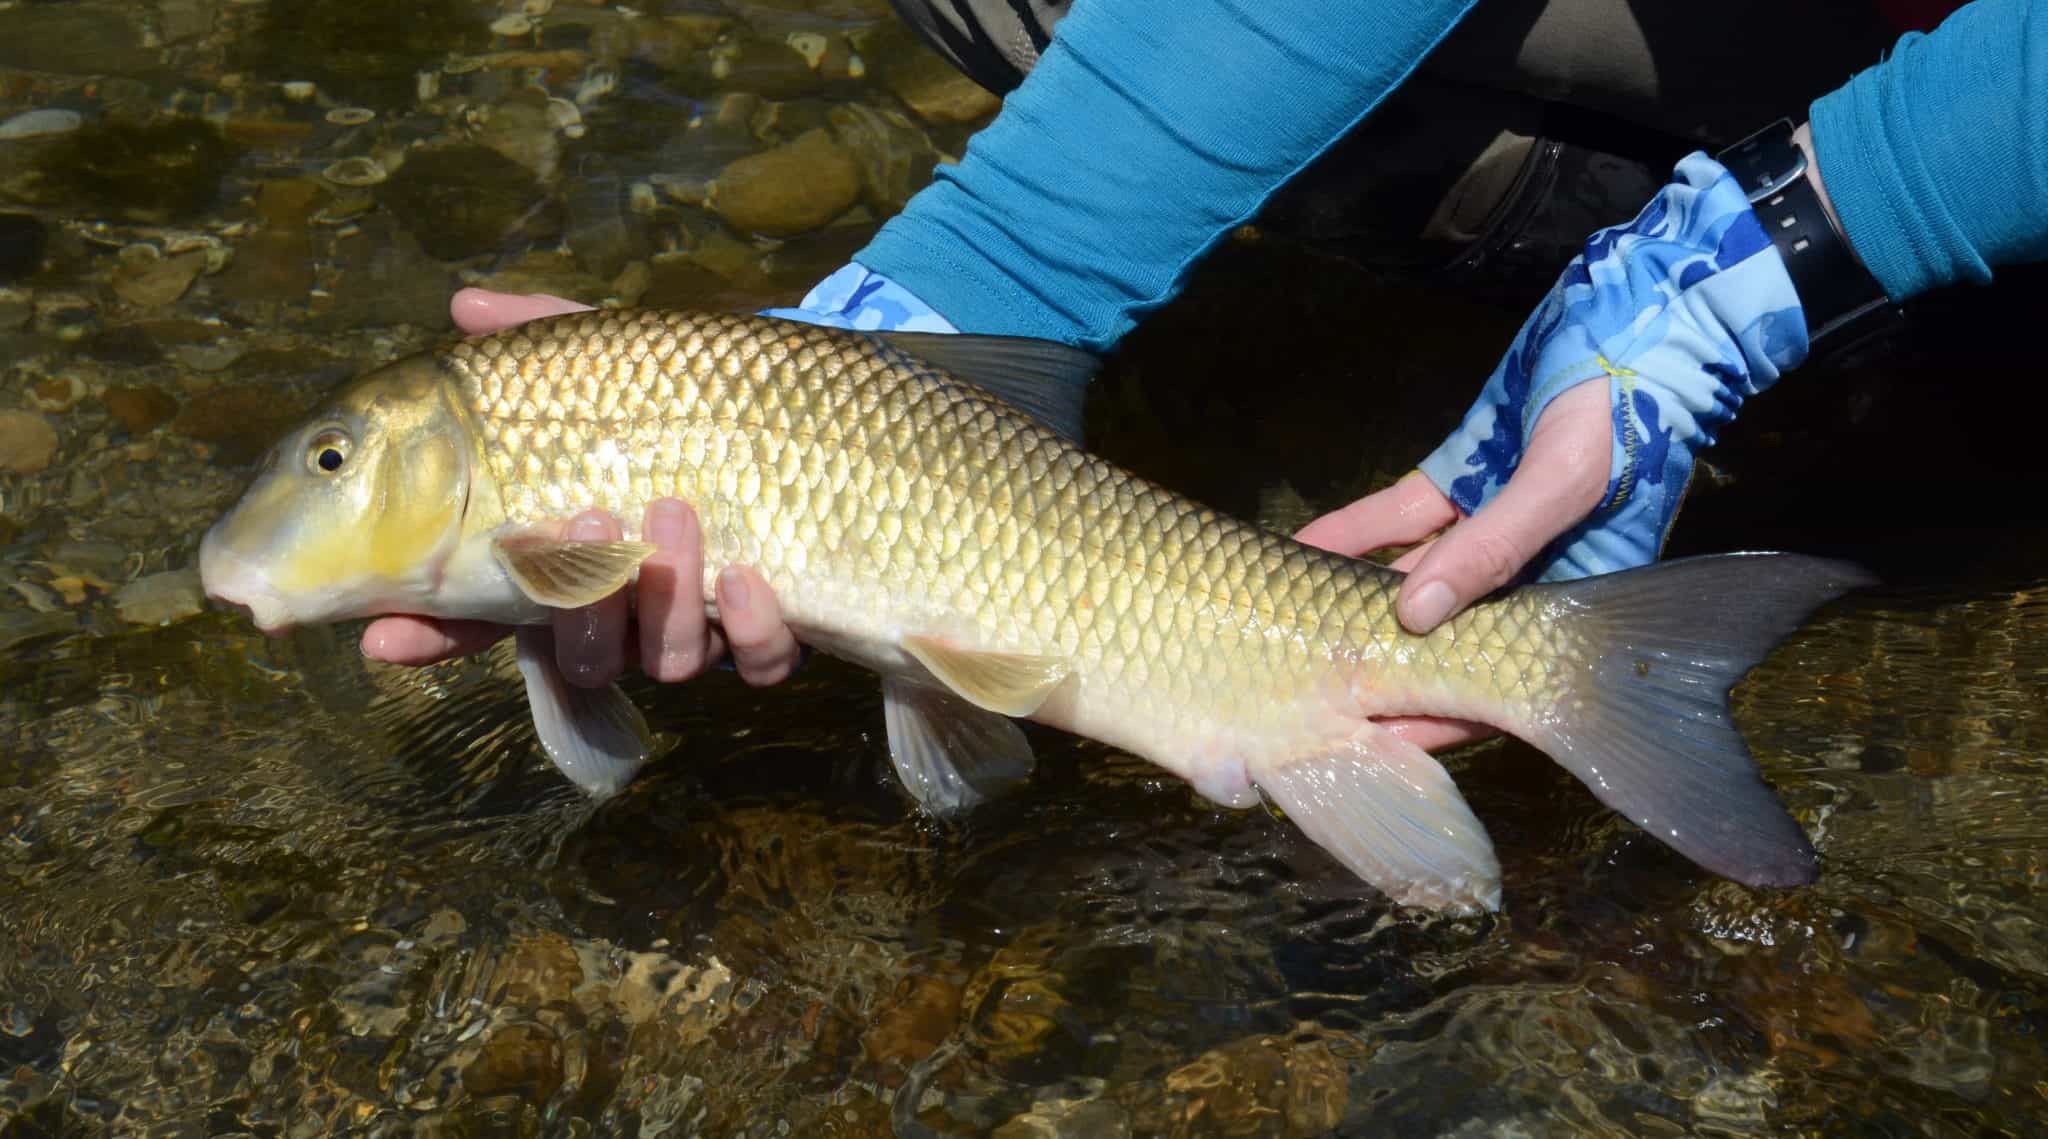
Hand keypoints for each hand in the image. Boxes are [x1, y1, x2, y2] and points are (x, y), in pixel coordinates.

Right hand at [359, 288, 801, 687]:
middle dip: (574, 601)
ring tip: (675, 517)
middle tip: (585, 522)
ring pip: (663, 659)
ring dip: (660, 601)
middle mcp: (628, 607)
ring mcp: (700, 625)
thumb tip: (465, 305)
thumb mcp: (620, 360)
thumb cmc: (696, 394)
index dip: (432, 632)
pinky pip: (758, 662)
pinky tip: (750, 581)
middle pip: (577, 649)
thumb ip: (546, 339)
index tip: (385, 636)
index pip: (483, 611)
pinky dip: (751, 632)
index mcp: (570, 557)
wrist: (822, 417)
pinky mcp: (775, 632)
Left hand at [1297, 151, 1811, 747]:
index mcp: (1567, 604)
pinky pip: (1394, 521)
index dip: (1428, 712)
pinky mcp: (1459, 480)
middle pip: (1436, 640)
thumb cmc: (1625, 408)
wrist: (1638, 318)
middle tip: (1299, 697)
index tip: (1366, 743)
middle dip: (1374, 668)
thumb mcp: (1563, 481)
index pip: (1487, 680)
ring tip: (1277, 631)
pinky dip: (1350, 535)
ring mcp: (1484, 527)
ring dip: (1347, 601)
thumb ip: (1492, 547)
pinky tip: (1293, 551)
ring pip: (1406, 581)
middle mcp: (1522, 578)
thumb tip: (1414, 614)